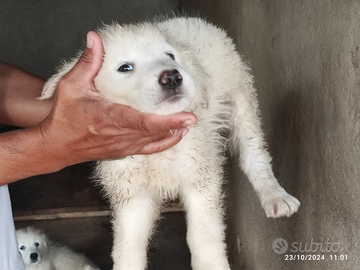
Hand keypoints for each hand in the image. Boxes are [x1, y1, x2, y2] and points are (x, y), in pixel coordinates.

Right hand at [38, 31, 196, 167]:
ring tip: (187, 122)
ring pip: (155, 141)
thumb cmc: (64, 116)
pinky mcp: (124, 151)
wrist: (57, 145)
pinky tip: (176, 135)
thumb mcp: (72, 86)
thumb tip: (95, 39)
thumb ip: (88, 63)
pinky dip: (165, 143)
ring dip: (172, 132)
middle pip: (155, 133)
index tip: (188, 118)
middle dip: (176, 125)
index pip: (145, 122)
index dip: (168, 121)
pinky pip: (149, 149)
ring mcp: (124, 146)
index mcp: (111, 118)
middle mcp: (121, 135)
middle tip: (193, 117)